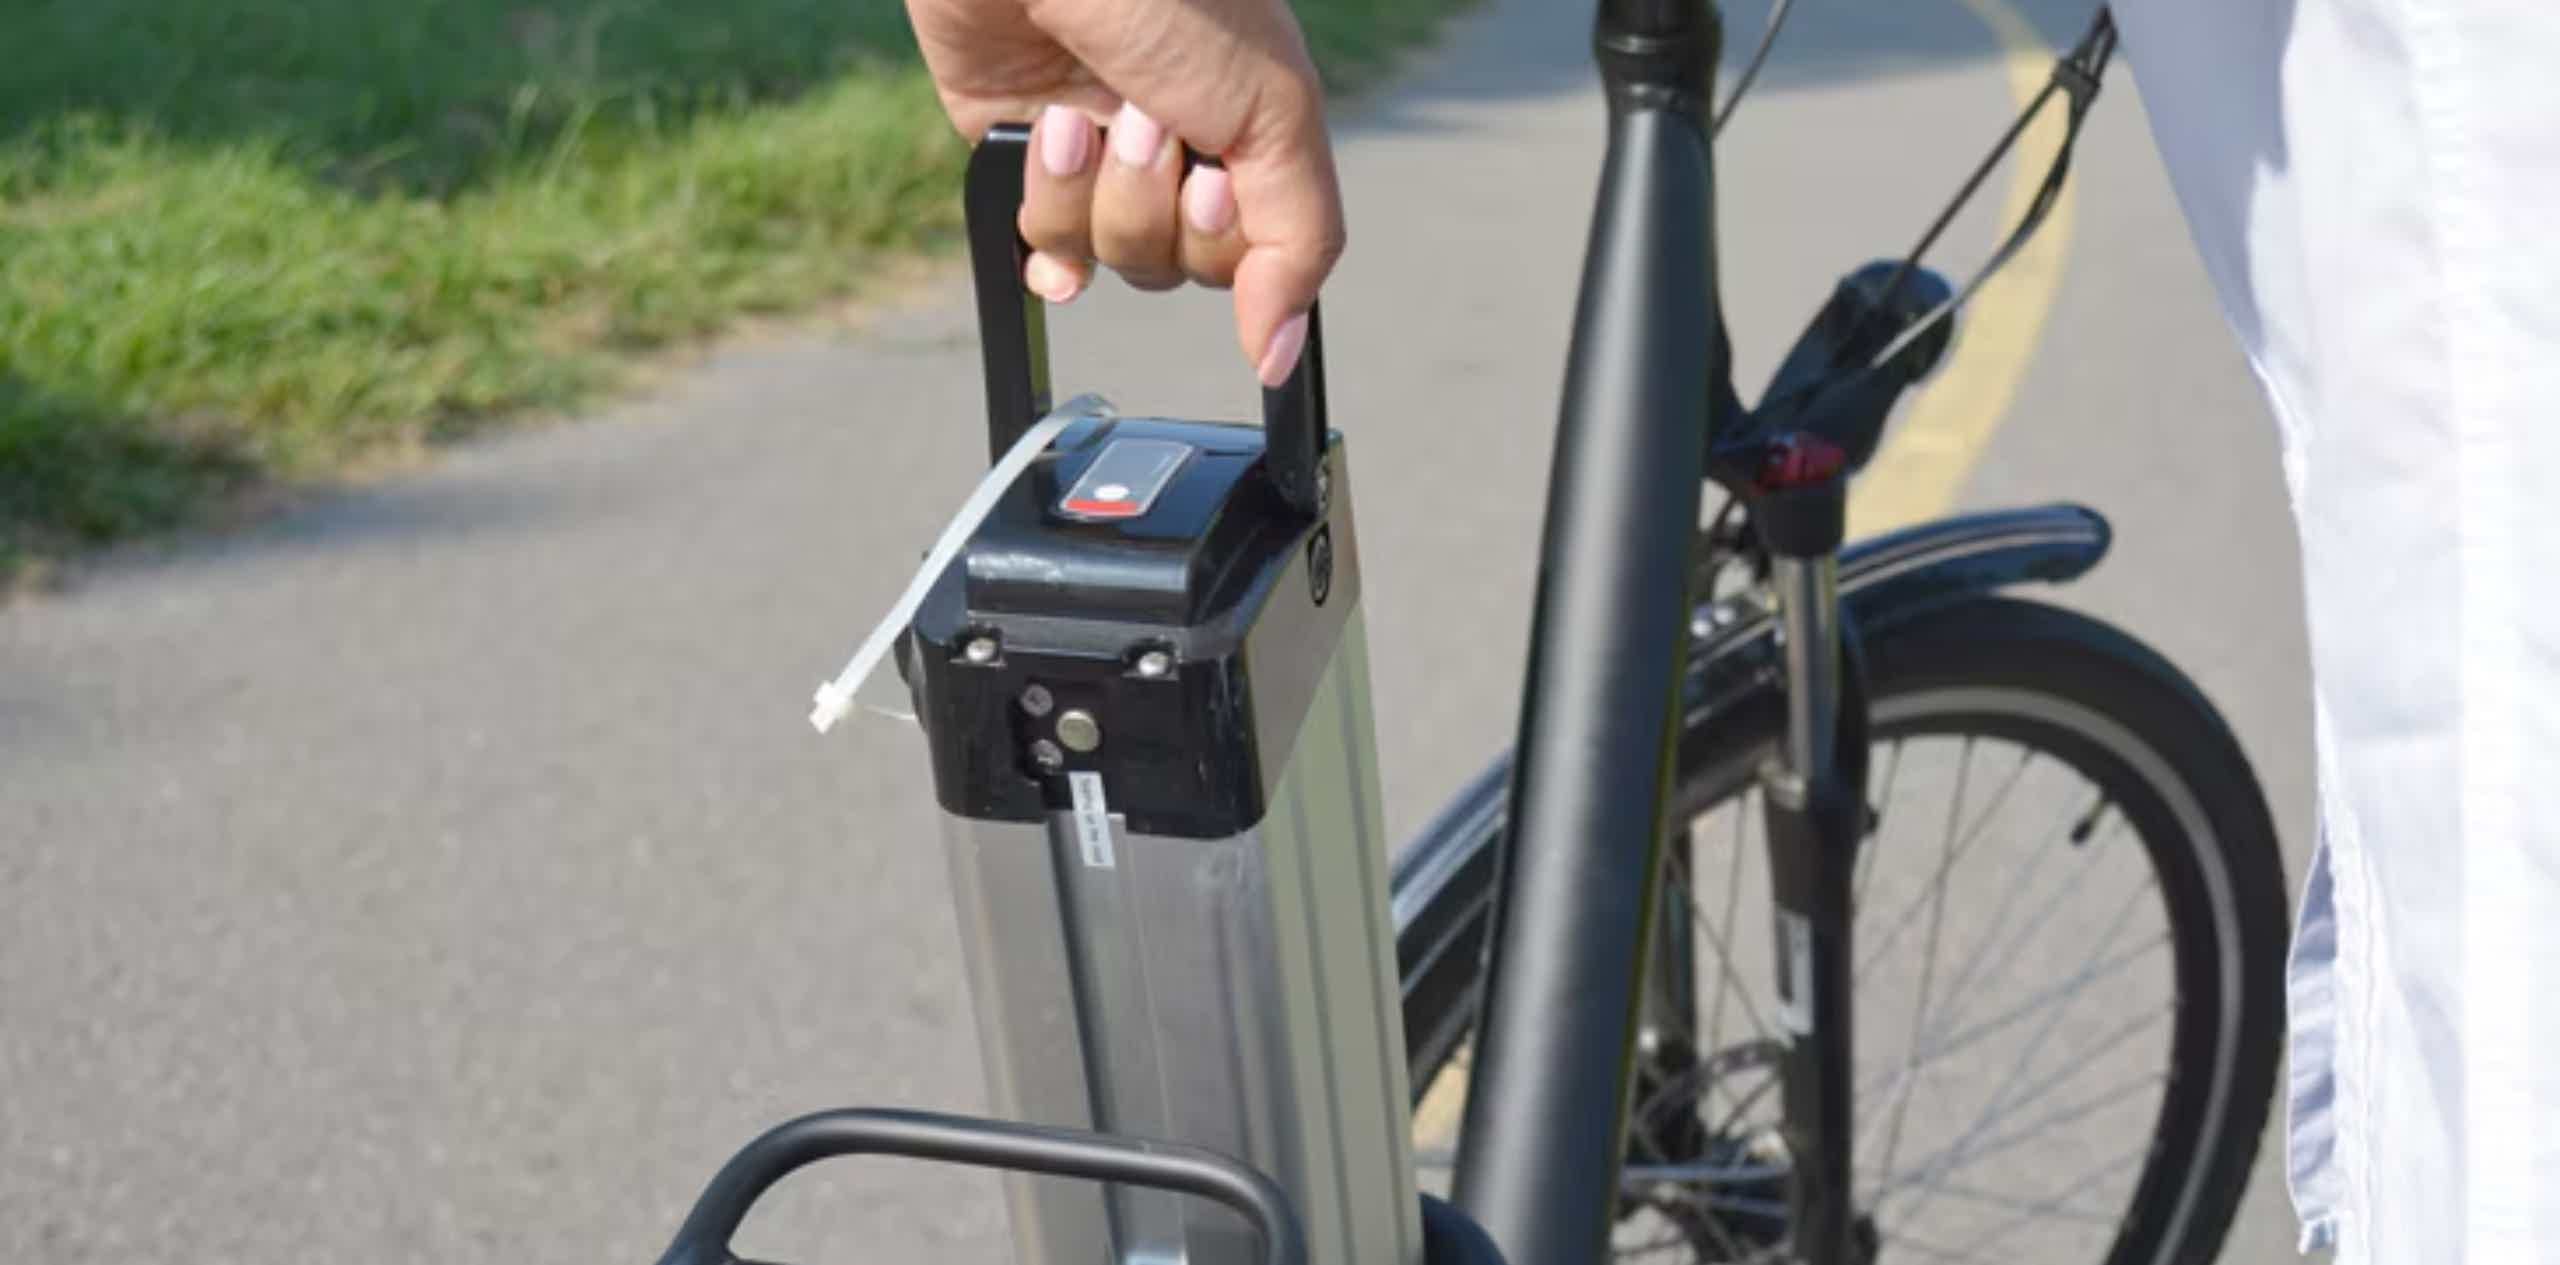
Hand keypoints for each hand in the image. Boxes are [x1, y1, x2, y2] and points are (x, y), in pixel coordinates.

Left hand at [906, 0, 1344, 384]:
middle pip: (1177, 265)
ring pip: (1106, 256)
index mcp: (1249, 129)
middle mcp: (1178, 148)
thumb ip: (1297, 243)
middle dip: (1153, 199)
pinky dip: (1041, 219)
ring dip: (1090, 188)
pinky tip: (1044, 157)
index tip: (1212, 170)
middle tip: (1141, 116)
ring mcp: (1097, 157)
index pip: (1255, 255)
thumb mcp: (1274, 113)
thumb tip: (1278, 354)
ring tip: (1079, 108)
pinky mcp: (1021, 156)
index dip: (1224, 232)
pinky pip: (1040, 246)